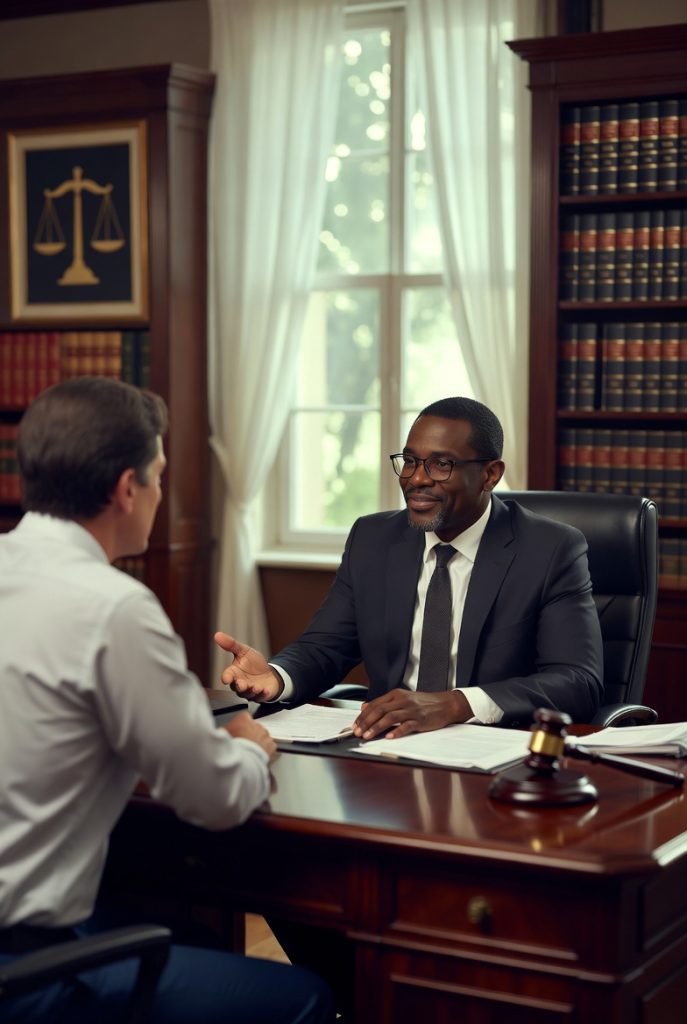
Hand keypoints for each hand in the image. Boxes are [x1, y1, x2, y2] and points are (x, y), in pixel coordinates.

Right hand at [214, 632, 283, 701]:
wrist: (269, 673)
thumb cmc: (254, 664)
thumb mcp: (244, 651)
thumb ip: (231, 645)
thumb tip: (217, 635)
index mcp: (234, 673)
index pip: (227, 676)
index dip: (226, 678)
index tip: (226, 678)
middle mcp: (240, 684)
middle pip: (237, 688)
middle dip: (240, 686)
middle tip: (242, 684)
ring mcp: (250, 691)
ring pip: (248, 694)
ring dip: (252, 691)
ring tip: (256, 687)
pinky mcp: (261, 695)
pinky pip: (261, 697)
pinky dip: (263, 694)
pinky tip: (265, 690)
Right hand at [224, 711, 277, 761]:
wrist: (243, 761)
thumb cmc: (231, 748)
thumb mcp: (221, 735)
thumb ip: (224, 730)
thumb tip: (221, 731)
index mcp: (243, 718)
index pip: (243, 718)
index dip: (240, 725)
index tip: (238, 731)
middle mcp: (256, 724)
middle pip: (253, 727)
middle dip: (250, 733)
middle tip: (243, 743)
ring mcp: (265, 735)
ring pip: (262, 736)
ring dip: (258, 741)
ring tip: (250, 750)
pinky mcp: (271, 745)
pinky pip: (269, 745)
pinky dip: (265, 749)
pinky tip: (257, 754)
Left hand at [353, 688, 471, 739]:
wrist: (445, 704)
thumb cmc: (423, 703)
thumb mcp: (402, 698)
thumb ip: (384, 703)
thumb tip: (365, 707)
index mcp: (396, 694)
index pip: (375, 704)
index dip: (363, 716)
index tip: (355, 725)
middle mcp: (403, 700)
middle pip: (380, 710)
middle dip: (366, 722)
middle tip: (357, 732)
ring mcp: (412, 710)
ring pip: (390, 717)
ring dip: (377, 727)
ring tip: (367, 736)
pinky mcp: (420, 720)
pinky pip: (406, 726)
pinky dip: (396, 731)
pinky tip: (389, 737)